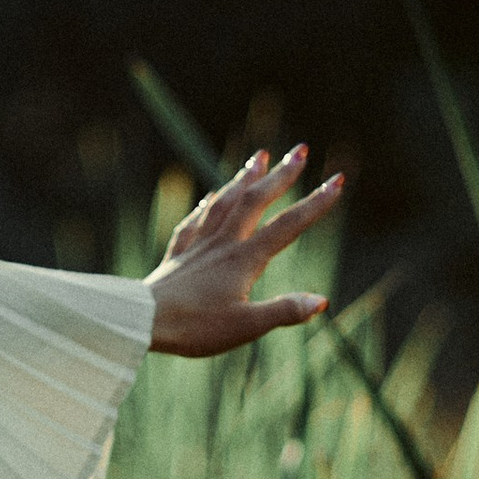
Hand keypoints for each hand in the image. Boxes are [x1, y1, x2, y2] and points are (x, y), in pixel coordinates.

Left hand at [145, 144, 339, 356]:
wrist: (141, 322)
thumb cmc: (194, 328)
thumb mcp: (246, 327)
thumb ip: (284, 311)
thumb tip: (321, 301)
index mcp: (244, 260)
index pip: (288, 226)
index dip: (315, 204)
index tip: (337, 180)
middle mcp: (223, 244)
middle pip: (255, 201)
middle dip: (281, 175)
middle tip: (300, 150)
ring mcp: (198, 246)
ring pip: (224, 202)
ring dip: (244, 178)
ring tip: (259, 157)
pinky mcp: (178, 255)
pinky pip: (195, 221)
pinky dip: (207, 205)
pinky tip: (210, 196)